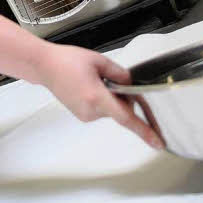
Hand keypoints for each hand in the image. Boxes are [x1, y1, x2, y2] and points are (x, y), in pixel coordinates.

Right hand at [36, 44, 164, 149]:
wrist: (45, 67)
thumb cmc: (66, 61)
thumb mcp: (99, 61)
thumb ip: (120, 73)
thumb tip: (131, 83)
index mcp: (96, 97)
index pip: (126, 118)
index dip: (145, 131)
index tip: (158, 142)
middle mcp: (91, 110)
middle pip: (122, 110)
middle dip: (124, 97)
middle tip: (113, 78)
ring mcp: (86, 115)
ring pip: (112, 110)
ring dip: (112, 97)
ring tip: (96, 80)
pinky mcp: (83, 115)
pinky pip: (102, 110)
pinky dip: (103, 100)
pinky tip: (91, 86)